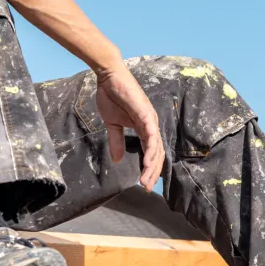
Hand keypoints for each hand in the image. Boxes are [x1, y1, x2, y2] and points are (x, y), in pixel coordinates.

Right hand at [96, 62, 164, 190]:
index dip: (148, 168)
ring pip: (156, 147)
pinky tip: (148, 162)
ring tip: (147, 180)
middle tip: (147, 187)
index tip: (143, 183)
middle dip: (152, 172)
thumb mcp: (112, 124)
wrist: (108, 78)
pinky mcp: (145, 113)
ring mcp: (150, 119)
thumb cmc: (111, 96)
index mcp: (144, 128)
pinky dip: (150, 149)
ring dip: (152, 165)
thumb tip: (117, 160)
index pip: (150, 152)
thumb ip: (116, 142)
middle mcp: (151, 125)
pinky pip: (151, 135)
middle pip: (157, 153)